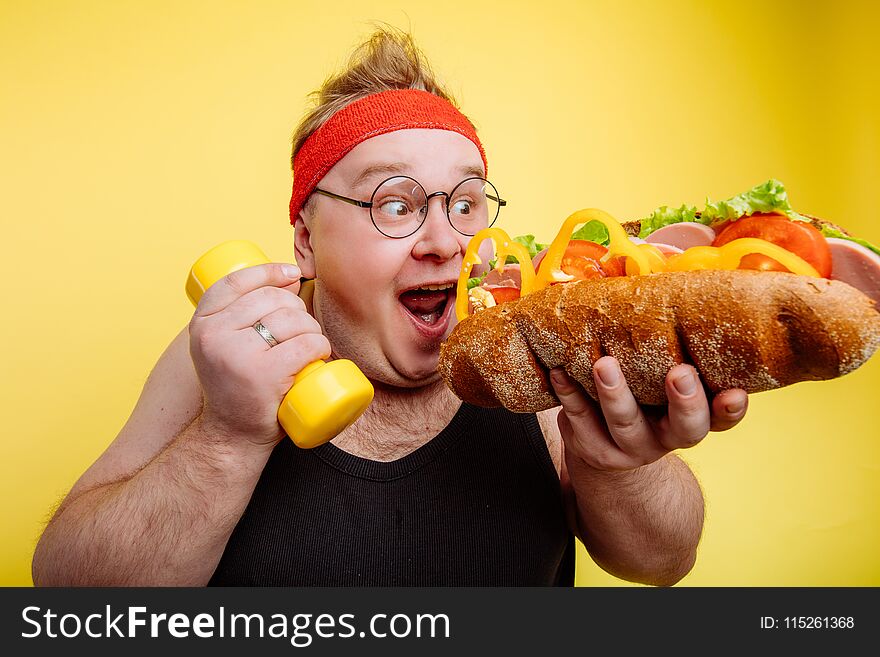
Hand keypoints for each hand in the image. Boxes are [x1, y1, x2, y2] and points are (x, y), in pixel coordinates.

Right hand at [189, 263, 330, 445]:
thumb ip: (244, 313)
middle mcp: (213, 334)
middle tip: (302, 333)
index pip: (236, 282)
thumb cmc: (238, 387)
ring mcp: (237, 354)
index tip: (292, 274)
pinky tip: (320, 355)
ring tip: (309, 348)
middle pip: (271, 299)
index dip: (268, 271)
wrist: (232, 436)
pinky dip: (321, 346)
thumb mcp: (226, 346)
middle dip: (298, 310)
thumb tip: (290, 277)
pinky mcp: (262, 374)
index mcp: (202, 323)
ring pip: (292, 320)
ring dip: (312, 330)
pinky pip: (305, 344)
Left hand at [549, 356, 747, 471]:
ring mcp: (631, 448)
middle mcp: (667, 438)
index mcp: (693, 419)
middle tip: (678, 373)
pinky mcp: (594, 449)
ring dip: (614, 393)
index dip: (730, 410)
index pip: (720, 419)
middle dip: (684, 401)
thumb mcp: (661, 381)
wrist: (608, 450)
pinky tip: (561, 372)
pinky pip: (580, 421)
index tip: (735, 393)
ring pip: (625, 424)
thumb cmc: (643, 397)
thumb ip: (669, 352)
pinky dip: (570, 395)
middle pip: (684, 428)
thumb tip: (667, 290)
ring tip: (604, 364)